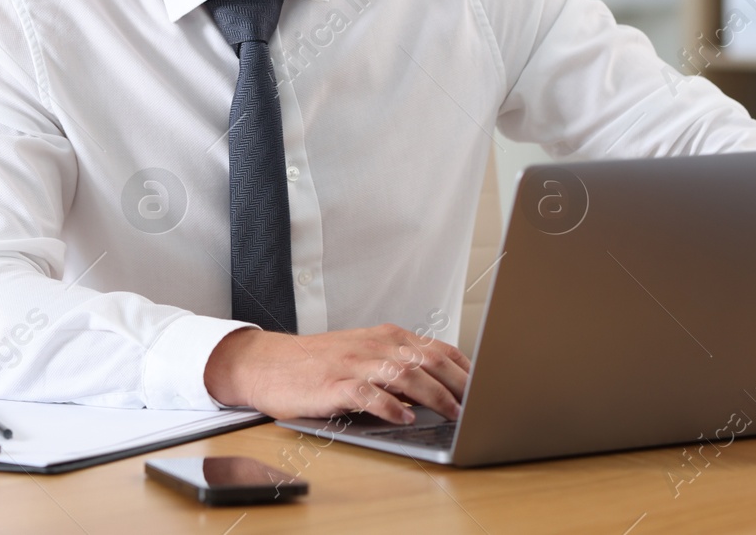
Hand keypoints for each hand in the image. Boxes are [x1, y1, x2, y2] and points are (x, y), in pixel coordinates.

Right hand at [203, 324, 470, 423]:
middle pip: (428, 360)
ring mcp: (354, 363)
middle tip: (478, 405)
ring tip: (453, 413)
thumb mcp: (365, 354)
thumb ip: (399, 365)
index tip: (485, 388)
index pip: (437, 349)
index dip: (465, 369)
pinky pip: (367, 393)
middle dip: (458, 383)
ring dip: (433, 395)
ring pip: (404, 374)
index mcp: (387, 337)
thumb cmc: (319, 364)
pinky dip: (389, 405)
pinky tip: (404, 417)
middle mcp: (375, 346)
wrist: (269, 363)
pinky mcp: (333, 384)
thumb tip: (441, 388)